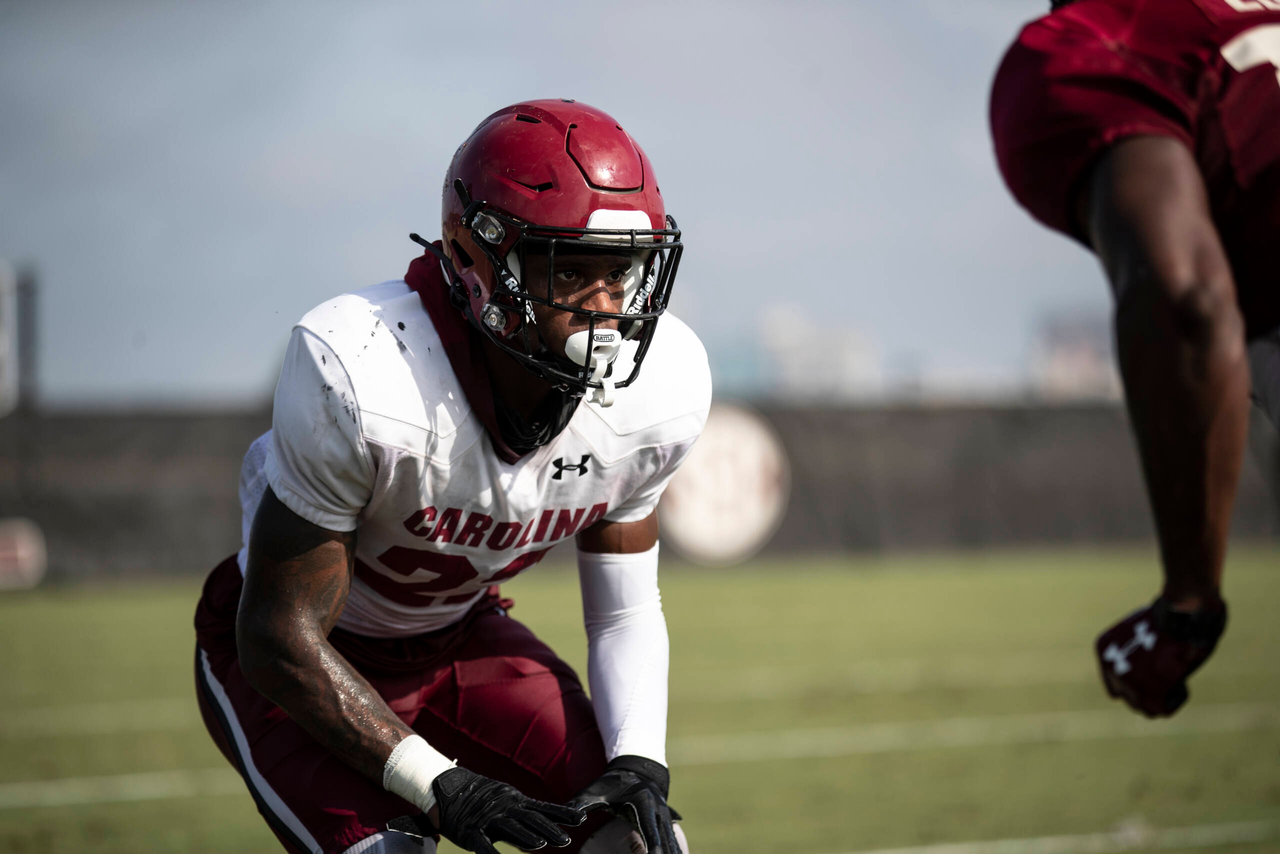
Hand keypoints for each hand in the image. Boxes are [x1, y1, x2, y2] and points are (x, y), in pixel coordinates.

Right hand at [408, 767, 583, 853]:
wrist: (447, 788)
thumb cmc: (483, 797)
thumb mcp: (508, 801)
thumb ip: (526, 813)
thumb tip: (548, 825)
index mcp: (516, 801)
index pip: (544, 809)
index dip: (562, 815)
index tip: (581, 820)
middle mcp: (505, 808)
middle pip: (531, 820)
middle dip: (549, 830)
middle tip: (566, 840)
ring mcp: (488, 818)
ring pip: (510, 829)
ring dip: (525, 838)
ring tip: (540, 845)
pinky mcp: (471, 830)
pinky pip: (482, 844)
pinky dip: (491, 853)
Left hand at [568, 756, 681, 853]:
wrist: (636, 768)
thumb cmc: (612, 781)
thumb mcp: (595, 791)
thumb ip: (580, 804)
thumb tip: (569, 818)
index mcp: (643, 804)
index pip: (650, 831)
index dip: (653, 848)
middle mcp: (658, 811)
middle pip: (665, 840)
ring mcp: (665, 817)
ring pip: (672, 841)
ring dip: (674, 853)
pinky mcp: (666, 822)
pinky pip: (673, 841)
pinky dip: (675, 851)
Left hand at [1094, 596, 1226, 716]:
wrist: (1182, 612)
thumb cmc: (1168, 616)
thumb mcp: (1140, 631)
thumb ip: (1134, 654)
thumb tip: (1143, 673)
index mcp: (1105, 652)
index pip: (1115, 685)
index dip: (1136, 685)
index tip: (1154, 676)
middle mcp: (1112, 669)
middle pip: (1130, 699)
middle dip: (1150, 693)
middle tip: (1168, 676)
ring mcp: (1130, 683)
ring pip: (1146, 709)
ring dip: (1162, 697)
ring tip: (1176, 675)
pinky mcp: (1152, 692)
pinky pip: (1164, 710)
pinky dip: (1177, 698)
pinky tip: (1182, 679)